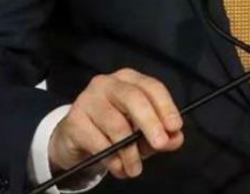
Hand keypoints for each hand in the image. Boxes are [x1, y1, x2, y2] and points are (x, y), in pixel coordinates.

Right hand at [49, 68, 184, 179]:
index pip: (152, 87)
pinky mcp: (73, 119)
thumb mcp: (141, 131)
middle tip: (160, 145)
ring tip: (134, 169)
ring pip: (116, 124)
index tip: (175, 127)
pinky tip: (118, 168)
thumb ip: (161, 133)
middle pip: (134, 98)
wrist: (75, 138)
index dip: (166, 107)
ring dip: (130, 152)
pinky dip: (112, 159)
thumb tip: (175, 139)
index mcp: (129, 80)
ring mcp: (88, 99)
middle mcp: (107, 83)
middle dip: (150, 123)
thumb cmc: (113, 129)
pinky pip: (98, 142)